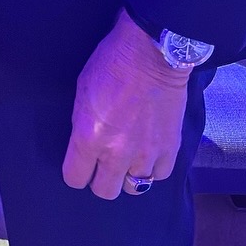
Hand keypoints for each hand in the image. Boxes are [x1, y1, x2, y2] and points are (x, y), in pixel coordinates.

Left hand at [62, 10, 189, 199]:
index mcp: (90, 136)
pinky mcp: (171, 150)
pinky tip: (147, 152)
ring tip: (126, 158)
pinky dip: (152, 168)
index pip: (75, 177)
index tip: (78, 164)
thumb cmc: (110, 65)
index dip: (74, 172)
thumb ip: (82, 123)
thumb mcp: (82, 91)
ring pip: (135, 188)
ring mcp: (147, 154)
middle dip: (100, 180)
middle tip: (101, 164)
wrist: (151, 55)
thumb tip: (84, 142)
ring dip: (128, 175)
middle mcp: (117, 153)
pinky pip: (159, 175)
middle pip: (105, 191)